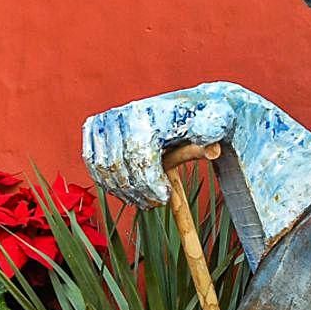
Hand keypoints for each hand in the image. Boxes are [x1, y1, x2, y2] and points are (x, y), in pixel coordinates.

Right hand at [82, 85, 236, 208]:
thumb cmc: (204, 118)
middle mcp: (122, 113)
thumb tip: (212, 149)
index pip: (140, 156)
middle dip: (138, 190)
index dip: (149, 183)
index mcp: (149, 112)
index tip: (164, 199)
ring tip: (147, 200)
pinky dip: (108, 182)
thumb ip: (214, 132)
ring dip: (124, 191)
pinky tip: (129, 192)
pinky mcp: (95, 127)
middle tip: (157, 203)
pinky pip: (93, 163)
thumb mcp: (217, 121)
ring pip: (104, 167)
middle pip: (119, 165)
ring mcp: (106, 120)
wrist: (187, 106)